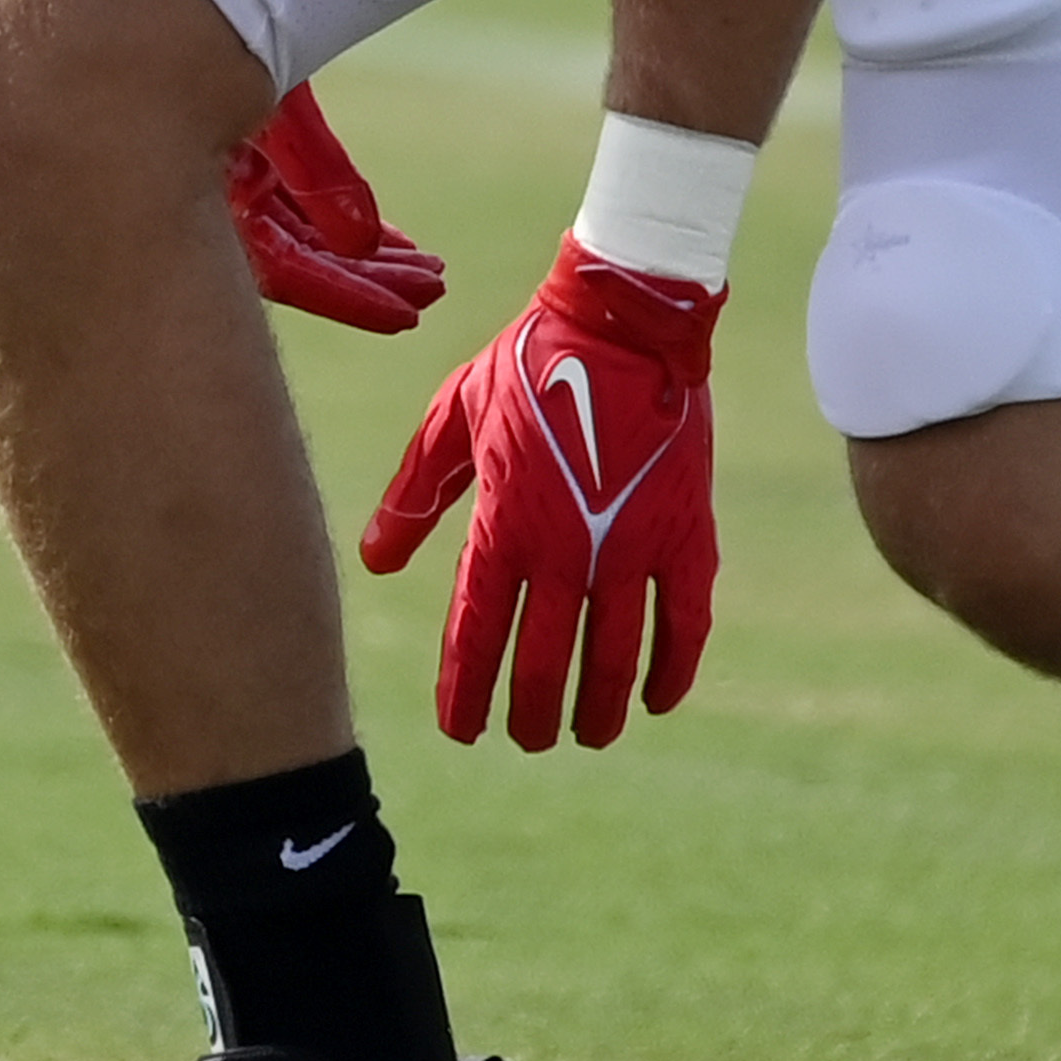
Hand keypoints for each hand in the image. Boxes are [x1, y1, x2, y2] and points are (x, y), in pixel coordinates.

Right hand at [226, 84, 446, 331]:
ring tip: (427, 266)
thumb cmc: (226, 32)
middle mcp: (209, 194)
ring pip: (296, 237)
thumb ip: (317, 171)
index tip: (407, 316)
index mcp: (205, 190)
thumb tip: (363, 242)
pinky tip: (385, 240)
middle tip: (433, 288)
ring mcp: (222, 178)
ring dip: (361, 256)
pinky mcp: (234, 158)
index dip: (348, 299)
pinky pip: (290, 210)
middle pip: (294, 262)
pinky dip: (337, 225)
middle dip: (368, 279)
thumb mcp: (281, 104)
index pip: (282, 270)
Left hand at [358, 241, 722, 749]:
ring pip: (614, 657)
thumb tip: (374, 563)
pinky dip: (671, 669)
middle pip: (546, 663)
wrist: (623, 322)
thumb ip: (414, 494)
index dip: (467, 690)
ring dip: (598, 709)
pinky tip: (655, 701)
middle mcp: (566, 548)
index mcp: (504, 523)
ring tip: (585, 735)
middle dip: (532, 714)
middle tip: (525, 739)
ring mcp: (631, 546)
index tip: (460, 731)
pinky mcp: (686, 534)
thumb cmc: (525, 364)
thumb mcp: (452, 419)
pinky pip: (684, 622)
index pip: (478, 632)